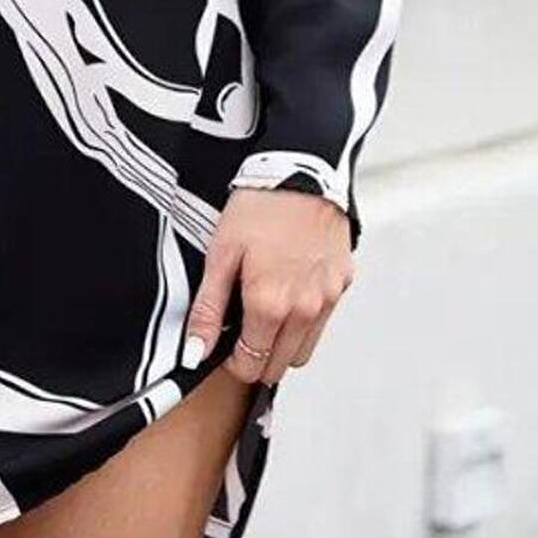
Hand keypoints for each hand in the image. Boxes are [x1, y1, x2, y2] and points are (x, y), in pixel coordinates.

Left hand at [184, 188, 354, 385]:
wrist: (301, 171)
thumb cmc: (260, 207)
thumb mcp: (220, 255)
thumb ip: (208, 310)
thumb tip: (195, 351)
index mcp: (270, 305)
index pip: (250, 365)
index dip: (232, 361)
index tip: (225, 345)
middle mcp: (304, 309)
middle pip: (278, 366)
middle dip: (257, 357)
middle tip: (242, 329)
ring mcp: (327, 299)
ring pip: (304, 351)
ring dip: (283, 344)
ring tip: (266, 312)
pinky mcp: (342, 283)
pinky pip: (323, 321)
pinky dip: (306, 320)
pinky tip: (290, 292)